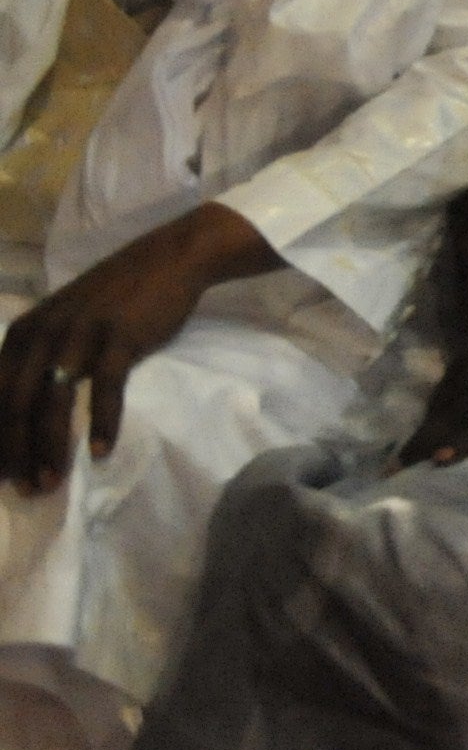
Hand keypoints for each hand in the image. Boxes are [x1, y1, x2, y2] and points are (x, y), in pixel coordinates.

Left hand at [0, 203, 276, 491]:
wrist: (169, 259)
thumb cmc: (117, 297)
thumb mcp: (62, 323)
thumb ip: (40, 357)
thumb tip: (23, 408)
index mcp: (23, 333)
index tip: (2, 475)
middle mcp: (42, 333)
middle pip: (16, 404)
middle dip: (14, 451)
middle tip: (25, 489)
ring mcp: (80, 334)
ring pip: (52, 402)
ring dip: (49, 447)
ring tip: (51, 481)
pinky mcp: (118, 337)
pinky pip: (105, 389)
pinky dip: (101, 424)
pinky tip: (100, 452)